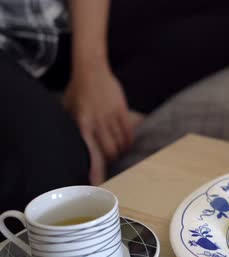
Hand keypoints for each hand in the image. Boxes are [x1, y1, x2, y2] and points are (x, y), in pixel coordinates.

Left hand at [64, 64, 132, 183]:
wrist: (92, 70)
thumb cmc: (77, 92)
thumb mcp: (69, 111)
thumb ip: (75, 130)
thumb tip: (77, 151)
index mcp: (81, 123)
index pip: (90, 152)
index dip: (94, 169)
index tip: (97, 183)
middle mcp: (97, 121)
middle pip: (108, 151)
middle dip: (110, 160)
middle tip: (109, 163)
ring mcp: (110, 116)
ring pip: (120, 144)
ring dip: (119, 152)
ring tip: (117, 153)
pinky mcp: (122, 111)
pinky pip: (128, 133)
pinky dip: (128, 141)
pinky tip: (125, 143)